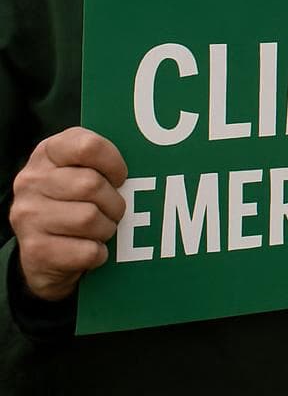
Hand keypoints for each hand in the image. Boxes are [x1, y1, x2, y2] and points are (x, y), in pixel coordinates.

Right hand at [8, 128, 127, 300]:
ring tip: (101, 229)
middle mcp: (31, 181)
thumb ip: (102, 160)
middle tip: (115, 211)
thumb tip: (148, 160)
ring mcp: (28, 216)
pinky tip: (90, 249)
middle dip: (114, 202)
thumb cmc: (74, 202)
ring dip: (106, 229)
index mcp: (48, 153)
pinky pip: (85, 251)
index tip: (121, 178)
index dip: (114, 163)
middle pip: (91, 185)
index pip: (88, 146)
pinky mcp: (34, 250)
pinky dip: (98, 253)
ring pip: (88, 218)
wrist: (41, 253)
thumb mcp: (80, 170)